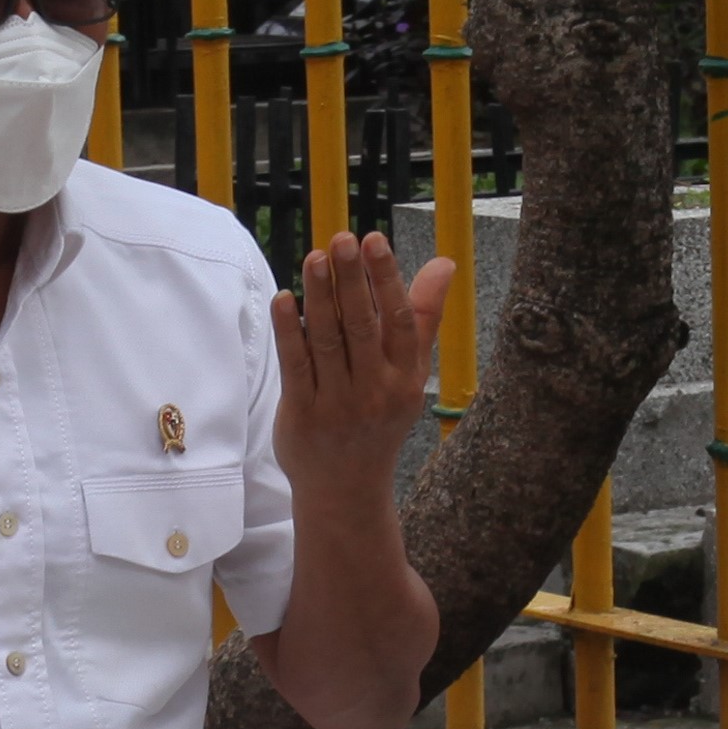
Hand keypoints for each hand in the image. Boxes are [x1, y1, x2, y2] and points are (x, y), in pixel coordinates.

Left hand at [272, 232, 453, 504]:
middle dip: (351, 281)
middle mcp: (375, 390)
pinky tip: (284, 299)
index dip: (387, 279)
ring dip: (318, 297)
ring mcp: (337, 404)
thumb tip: (443, 264)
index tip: (373, 241)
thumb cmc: (380, 419)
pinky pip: (296, 366)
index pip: (398, 321)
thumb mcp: (411, 374)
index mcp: (404, 378)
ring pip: (326, 341)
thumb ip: (422, 317)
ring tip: (313, 257)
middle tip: (341, 240)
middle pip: (361, 326)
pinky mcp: (303, 414)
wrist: (348, 489)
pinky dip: (288, 331)